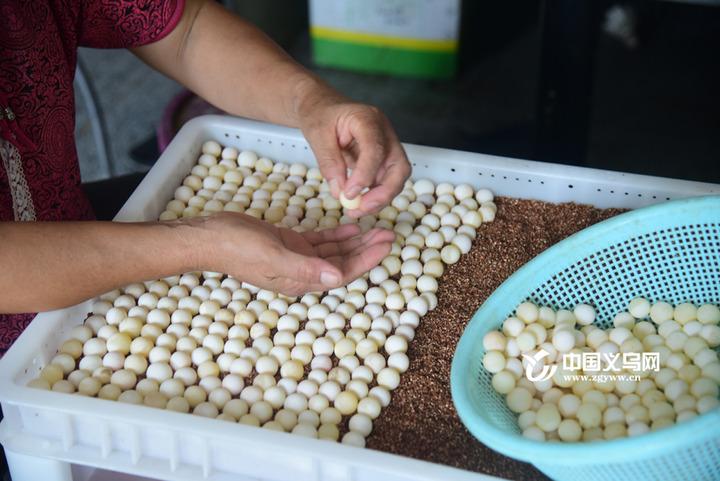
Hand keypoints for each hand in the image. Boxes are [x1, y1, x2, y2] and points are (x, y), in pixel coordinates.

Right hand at [197, 213, 394, 295]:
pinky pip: (319, 241)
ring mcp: (296, 258)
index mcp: (300, 280)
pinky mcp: (289, 244)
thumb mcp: (273, 255)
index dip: (367, 260)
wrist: (210, 237)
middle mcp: (302, 272)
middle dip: (367, 250)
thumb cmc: (237, 247)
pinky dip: (336, 235)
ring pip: (334, 251)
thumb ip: (305, 268)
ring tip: (377, 229)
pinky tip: (351, 227)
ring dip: (356, 241)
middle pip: (343, 262)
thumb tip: (337, 279)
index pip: (342, 273)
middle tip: (389, 234)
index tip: (386, 246)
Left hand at [297, 87, 410, 216]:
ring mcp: (387, 145)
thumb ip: (328, 162)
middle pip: (399, 166)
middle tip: (361, 208)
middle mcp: (384, 132)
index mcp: (368, 118)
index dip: (365, 175)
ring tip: (356, 210)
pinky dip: (375, 195)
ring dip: (380, 198)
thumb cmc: (320, 115)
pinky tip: (359, 203)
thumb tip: (339, 190)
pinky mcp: (384, 159)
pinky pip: (386, 181)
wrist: (322, 107)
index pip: (376, 149)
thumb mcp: (317, 135)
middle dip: (384, 192)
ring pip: (396, 177)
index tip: (349, 194)